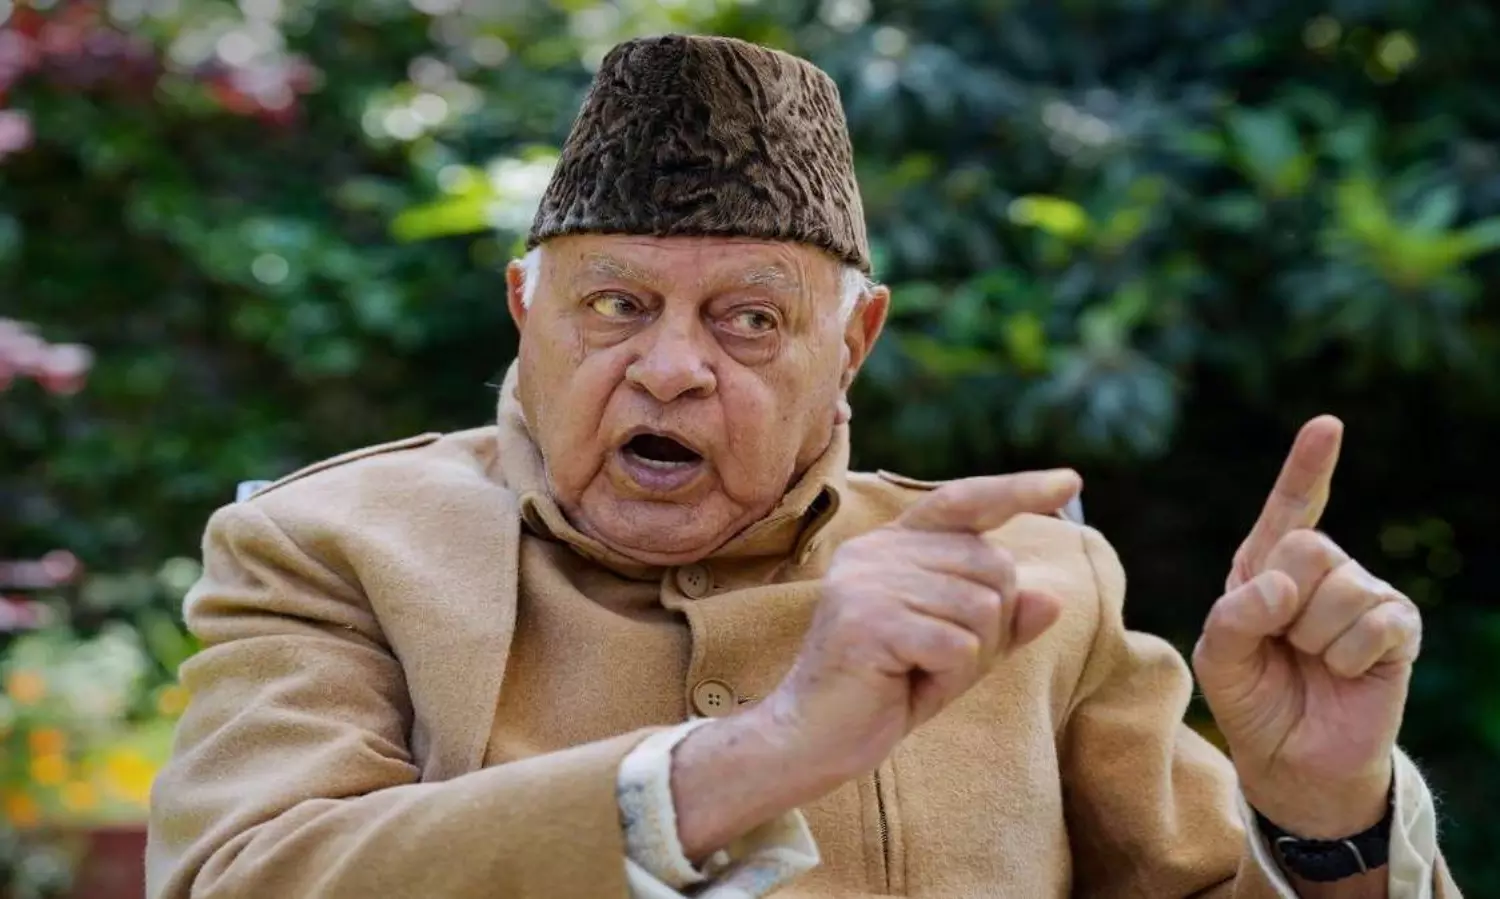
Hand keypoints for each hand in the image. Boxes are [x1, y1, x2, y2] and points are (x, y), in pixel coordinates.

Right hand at [753, 468, 1080, 784]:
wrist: (812, 738)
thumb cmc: (885, 690)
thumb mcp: (956, 652)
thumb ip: (1000, 621)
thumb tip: (1052, 598)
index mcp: (893, 544)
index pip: (963, 502)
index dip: (1017, 490)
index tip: (1070, 481)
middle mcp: (877, 550)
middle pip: (992, 567)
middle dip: (992, 624)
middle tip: (942, 658)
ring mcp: (867, 582)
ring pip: (981, 609)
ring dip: (969, 656)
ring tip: (919, 671)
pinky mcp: (866, 621)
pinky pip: (957, 645)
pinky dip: (949, 675)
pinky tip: (907, 682)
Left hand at [1192, 416, 1421, 838]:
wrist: (1293, 760)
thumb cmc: (1252, 700)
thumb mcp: (1218, 658)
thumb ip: (1233, 616)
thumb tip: (1282, 586)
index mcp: (1265, 567)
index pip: (1289, 507)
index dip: (1307, 467)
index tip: (1327, 425)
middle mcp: (1318, 571)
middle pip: (1306, 546)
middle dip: (1283, 605)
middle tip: (1283, 644)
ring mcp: (1363, 595)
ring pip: (1340, 588)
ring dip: (1316, 639)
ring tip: (1313, 663)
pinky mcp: (1398, 627)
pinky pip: (1374, 623)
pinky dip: (1350, 657)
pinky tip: (1346, 673)